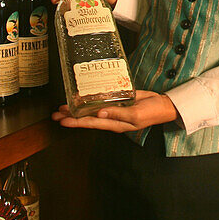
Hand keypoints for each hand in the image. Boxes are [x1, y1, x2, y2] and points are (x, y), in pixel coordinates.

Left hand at [51, 90, 179, 132]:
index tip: (62, 121)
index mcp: (114, 124)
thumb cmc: (152, 112)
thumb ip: (118, 114)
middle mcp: (111, 117)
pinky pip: (101, 100)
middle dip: (70, 117)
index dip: (75, 122)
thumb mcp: (136, 115)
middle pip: (87, 118)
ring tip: (63, 106)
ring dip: (77, 108)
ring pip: (91, 109)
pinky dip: (91, 98)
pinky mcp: (118, 100)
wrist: (163, 104)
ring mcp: (114, 109)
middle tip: (55, 114)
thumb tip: (99, 114)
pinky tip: (83, 96)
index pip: (91, 123)